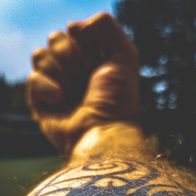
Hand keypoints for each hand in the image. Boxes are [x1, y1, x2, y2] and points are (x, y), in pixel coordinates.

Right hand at [27, 13, 138, 151]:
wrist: (102, 132)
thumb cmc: (116, 98)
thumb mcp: (124, 55)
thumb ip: (104, 25)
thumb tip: (72, 27)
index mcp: (91, 58)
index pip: (74, 31)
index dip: (86, 45)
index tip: (99, 66)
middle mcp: (73, 69)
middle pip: (55, 39)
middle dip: (72, 58)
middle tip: (86, 79)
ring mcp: (56, 83)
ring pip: (40, 56)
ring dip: (60, 73)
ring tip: (72, 92)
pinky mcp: (41, 100)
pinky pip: (33, 78)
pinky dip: (47, 87)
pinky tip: (59, 100)